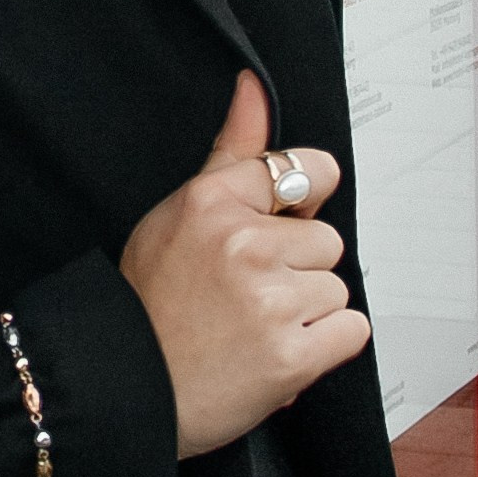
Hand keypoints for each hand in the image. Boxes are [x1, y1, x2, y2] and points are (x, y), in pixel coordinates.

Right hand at [118, 70, 370, 460]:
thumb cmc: (151, 303)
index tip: (279, 229)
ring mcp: (270, 300)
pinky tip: (275, 353)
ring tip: (251, 330)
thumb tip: (253, 86)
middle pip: (326, 241)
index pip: (306, 172)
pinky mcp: (291, 355)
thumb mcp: (179, 213)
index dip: (300, 206)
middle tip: (244, 298)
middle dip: (296, 270)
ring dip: (307, 314)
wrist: (127, 390)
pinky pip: (350, 331)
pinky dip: (323, 348)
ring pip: (336, 289)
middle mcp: (243, 244)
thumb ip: (232, 151)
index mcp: (212, 202)